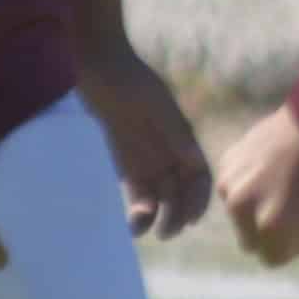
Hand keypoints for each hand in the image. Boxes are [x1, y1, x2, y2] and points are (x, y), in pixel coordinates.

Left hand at [78, 40, 211, 240]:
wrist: (98, 65)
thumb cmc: (128, 79)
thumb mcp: (152, 105)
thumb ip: (172, 134)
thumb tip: (196, 163)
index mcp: (182, 138)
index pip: (200, 175)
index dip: (200, 199)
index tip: (191, 219)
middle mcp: (169, 152)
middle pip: (181, 191)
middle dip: (178, 214)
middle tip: (166, 233)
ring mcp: (147, 158)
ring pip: (160, 196)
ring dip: (157, 215)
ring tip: (144, 231)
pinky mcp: (126, 162)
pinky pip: (136, 191)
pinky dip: (137, 208)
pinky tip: (131, 223)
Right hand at [217, 106, 298, 266]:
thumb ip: (298, 243)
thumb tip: (280, 250)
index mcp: (271, 229)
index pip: (270, 259)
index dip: (285, 247)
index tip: (295, 231)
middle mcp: (243, 211)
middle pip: (249, 241)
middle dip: (264, 232)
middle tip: (283, 210)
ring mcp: (230, 187)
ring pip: (237, 215)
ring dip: (252, 207)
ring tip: (275, 184)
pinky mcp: (224, 166)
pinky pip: (232, 188)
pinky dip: (245, 183)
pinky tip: (265, 167)